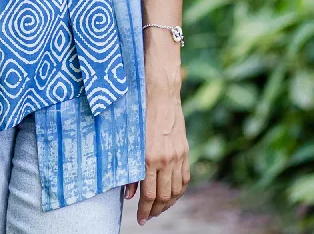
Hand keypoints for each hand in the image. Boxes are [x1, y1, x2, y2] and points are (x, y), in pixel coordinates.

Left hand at [123, 91, 189, 224]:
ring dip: (168, 204)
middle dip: (155, 211)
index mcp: (149, 157)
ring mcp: (177, 156)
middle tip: (148, 216)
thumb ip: (130, 169)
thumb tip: (129, 194)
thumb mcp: (130, 141)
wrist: (160, 95)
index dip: (144, 210)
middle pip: (163, 196)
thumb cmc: (140, 114)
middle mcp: (165, 159)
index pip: (149, 195)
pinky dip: (179, 191)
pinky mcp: (184, 151)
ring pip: (176, 190)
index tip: (140, 218)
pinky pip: (185, 178)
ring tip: (159, 209)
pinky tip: (172, 194)